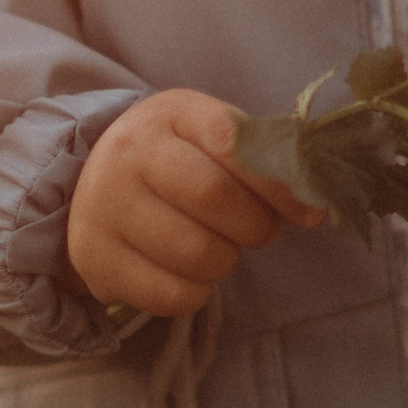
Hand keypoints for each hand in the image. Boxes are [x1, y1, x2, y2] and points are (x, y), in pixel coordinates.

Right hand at [67, 90, 322, 317]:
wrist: (96, 188)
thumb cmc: (178, 163)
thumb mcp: (214, 141)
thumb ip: (267, 163)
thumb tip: (314, 209)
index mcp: (170, 113)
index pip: (234, 143)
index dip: (279, 185)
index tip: (309, 214)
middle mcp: (129, 152)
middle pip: (214, 197)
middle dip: (255, 227)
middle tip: (256, 232)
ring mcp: (104, 204)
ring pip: (196, 253)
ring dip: (225, 262)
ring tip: (216, 248)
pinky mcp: (93, 256)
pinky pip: (171, 294)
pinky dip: (196, 294)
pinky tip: (188, 275)